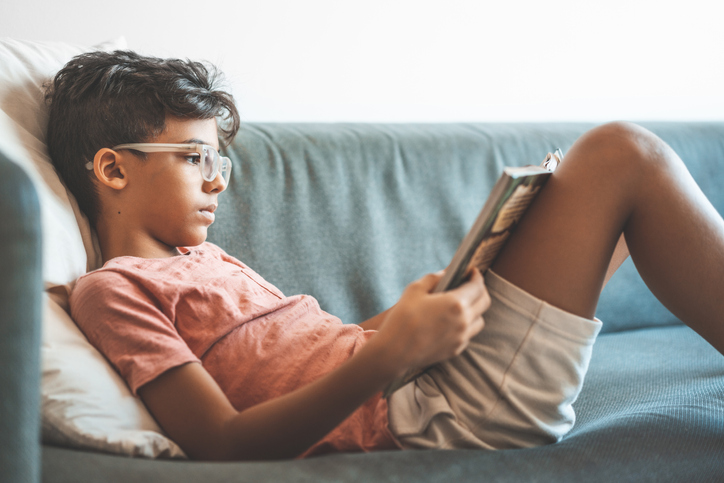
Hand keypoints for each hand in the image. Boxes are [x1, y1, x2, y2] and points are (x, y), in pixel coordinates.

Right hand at [374, 269, 490, 374]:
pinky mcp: (456, 350)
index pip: (477, 286)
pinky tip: (452, 322)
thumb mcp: (414, 289)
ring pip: (480, 320)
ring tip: (462, 304)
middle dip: (480, 290)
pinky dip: (465, 326)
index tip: (472, 271)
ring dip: (475, 309)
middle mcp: (464, 321)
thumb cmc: (402, 318)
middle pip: (485, 302)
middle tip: (470, 284)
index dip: (476, 276)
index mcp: (456, 303)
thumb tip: (446, 273)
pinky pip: (468, 334)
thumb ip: (434, 278)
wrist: (394, 352)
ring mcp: (461, 338)